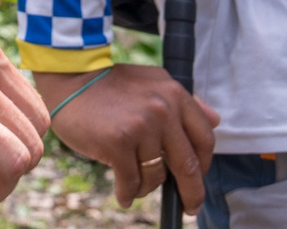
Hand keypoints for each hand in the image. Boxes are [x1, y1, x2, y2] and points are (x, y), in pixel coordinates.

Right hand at [34, 67, 216, 206]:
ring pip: (156, 177)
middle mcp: (162, 110)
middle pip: (188, 166)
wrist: (70, 78)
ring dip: (146, 188)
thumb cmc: (112, 85)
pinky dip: (127, 193)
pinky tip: (123, 194)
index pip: (204, 139)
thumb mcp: (154, 83)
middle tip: (190, 208)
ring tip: (133, 183)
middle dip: (191, 194)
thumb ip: (186, 102)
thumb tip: (216, 120)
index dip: (204, 166)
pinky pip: (131, 182)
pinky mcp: (118, 143)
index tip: (197, 179)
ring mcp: (141, 126)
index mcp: (175, 94)